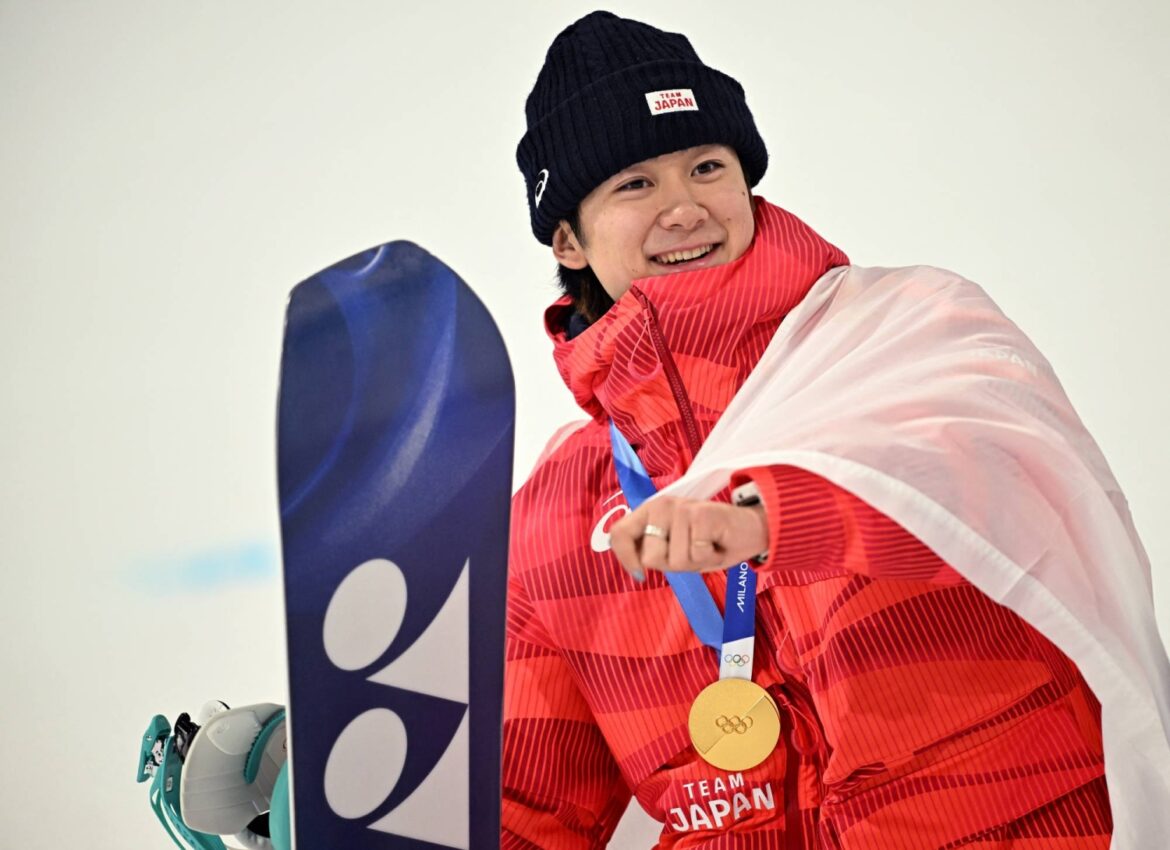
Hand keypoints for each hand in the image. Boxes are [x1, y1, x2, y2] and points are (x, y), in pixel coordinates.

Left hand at [609, 495, 768, 580]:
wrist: (749, 528)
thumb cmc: (710, 541)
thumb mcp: (676, 547)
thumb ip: (654, 550)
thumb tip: (636, 566)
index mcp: (649, 512)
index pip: (619, 534)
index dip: (625, 559)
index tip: (640, 574)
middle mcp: (661, 506)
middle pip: (650, 558)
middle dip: (674, 565)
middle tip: (692, 551)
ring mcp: (681, 509)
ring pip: (675, 561)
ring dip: (695, 562)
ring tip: (706, 546)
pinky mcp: (701, 515)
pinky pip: (696, 556)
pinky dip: (710, 558)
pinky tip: (716, 543)